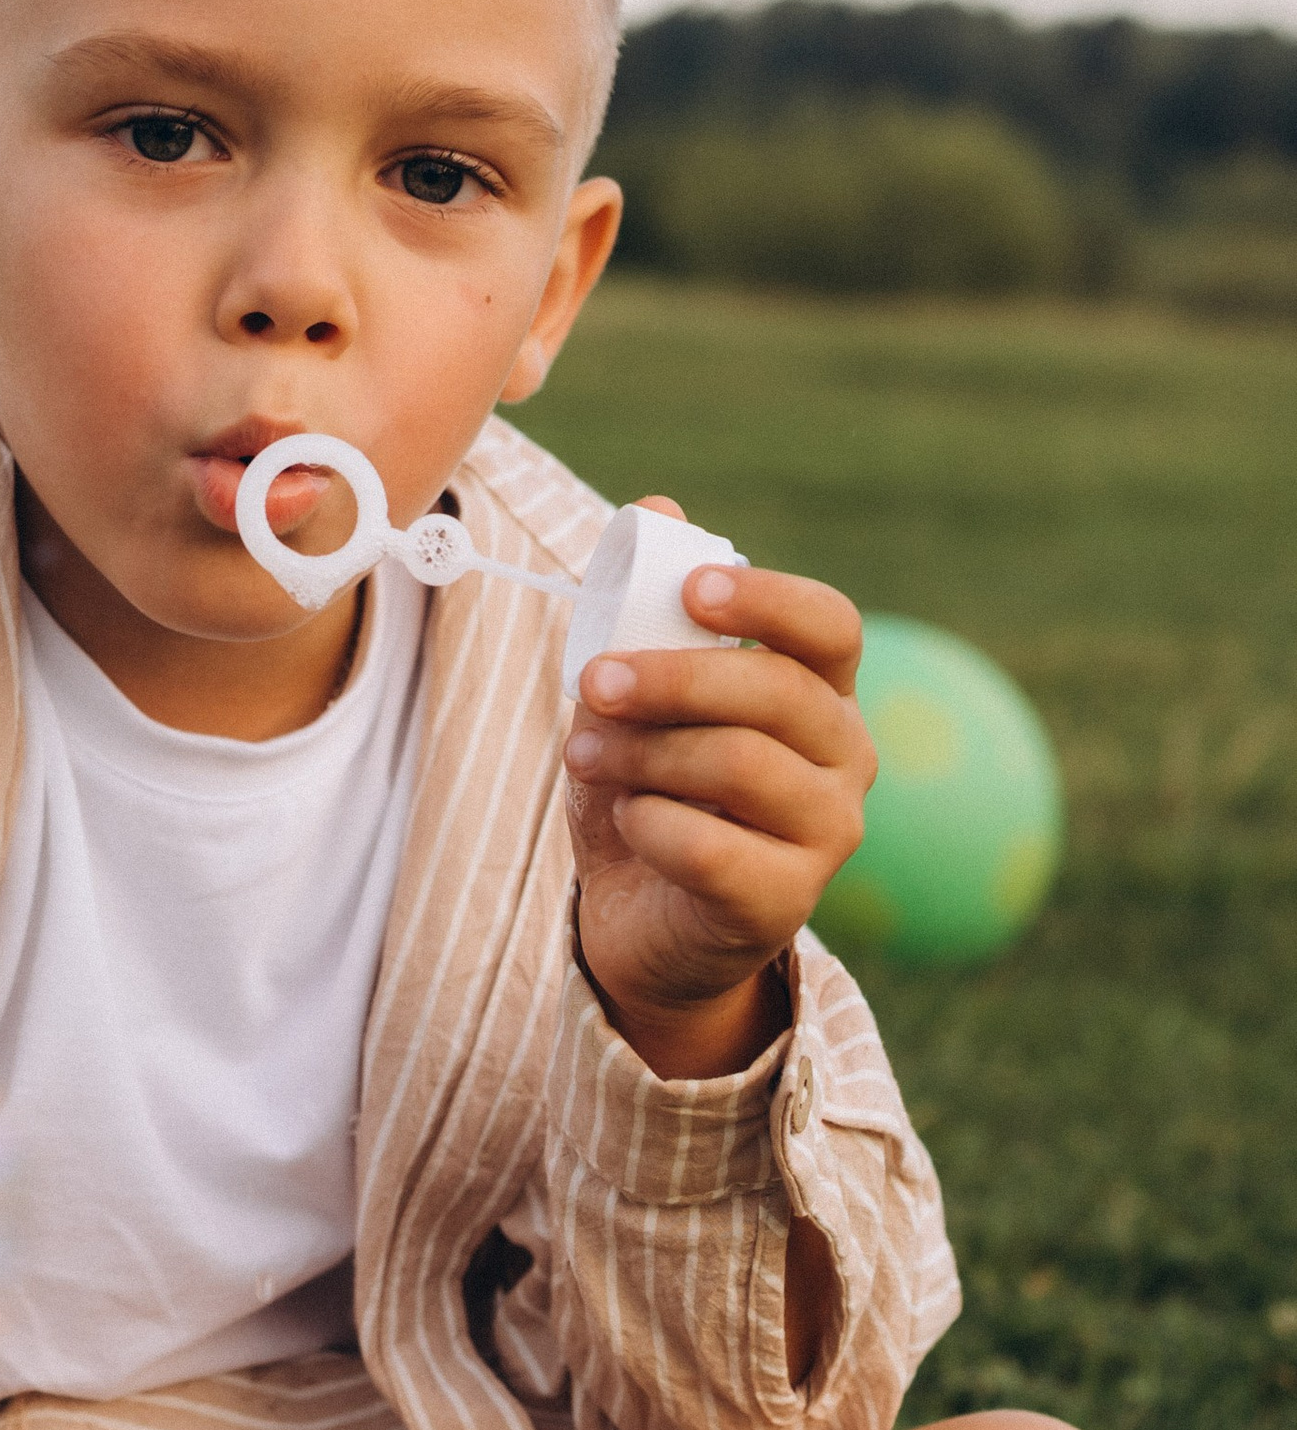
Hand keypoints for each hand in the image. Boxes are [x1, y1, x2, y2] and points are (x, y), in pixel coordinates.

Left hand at [564, 500, 873, 1079]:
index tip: (691, 594)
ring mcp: (827, 833)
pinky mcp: (786, 902)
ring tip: (585, 752)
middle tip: (593, 680)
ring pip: (742, 765)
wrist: (640, 922)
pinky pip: (710, 848)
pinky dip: (650, 823)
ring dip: (644, 751)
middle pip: (777, 692)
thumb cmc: (650, 792)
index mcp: (819, 691)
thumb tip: (658, 507)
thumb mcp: (635, 701)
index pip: (829, 626)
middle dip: (672, 679)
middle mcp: (845, 756)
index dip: (767, 600)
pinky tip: (627, 818)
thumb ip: (645, 613)